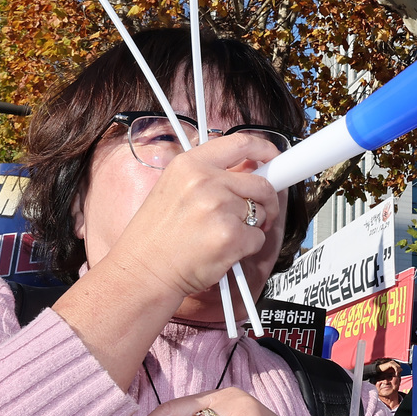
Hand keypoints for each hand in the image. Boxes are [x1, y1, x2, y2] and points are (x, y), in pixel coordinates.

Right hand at [106, 132, 281, 299]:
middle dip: (267, 200)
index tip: (273, 157)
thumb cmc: (156, 237)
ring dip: (252, 226)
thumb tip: (250, 169)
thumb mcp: (174, 189)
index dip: (264, 149)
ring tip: (223, 234)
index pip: (240, 143)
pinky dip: (247, 247)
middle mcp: (205, 181)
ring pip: (261, 212)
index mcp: (189, 165)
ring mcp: (219, 208)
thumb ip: (210, 175)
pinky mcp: (231, 236)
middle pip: (261, 183)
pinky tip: (222, 251)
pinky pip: (258, 238)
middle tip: (258, 212)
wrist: (143, 272)